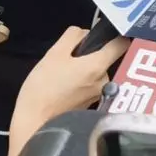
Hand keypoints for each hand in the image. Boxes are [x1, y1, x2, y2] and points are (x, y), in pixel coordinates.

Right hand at [8, 26, 127, 155]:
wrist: (33, 123)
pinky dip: (82, 82)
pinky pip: (91, 86)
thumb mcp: (54, 53)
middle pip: (106, 59)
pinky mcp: (90, 106)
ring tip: (63, 74)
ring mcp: (99, 95)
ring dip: (85, 69)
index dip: (117, 35)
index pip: (122, 45)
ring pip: (97, 73)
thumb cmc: (43, 86)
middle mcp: (105, 81)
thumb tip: (85, 33)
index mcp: (98, 66)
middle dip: (91, 54)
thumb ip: (72, 36)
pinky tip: (65, 86)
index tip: (106, 32)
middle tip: (70, 57)